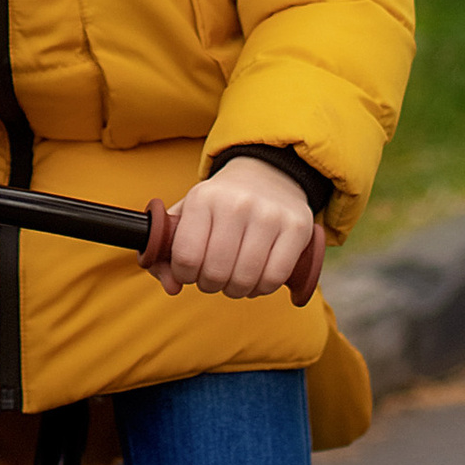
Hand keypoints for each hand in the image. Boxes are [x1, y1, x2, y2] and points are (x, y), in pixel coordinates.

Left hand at [148, 155, 320, 301]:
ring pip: (246, 278)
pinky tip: (257, 280)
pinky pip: (275, 277)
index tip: (189, 272)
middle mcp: (237, 203)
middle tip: (213, 278)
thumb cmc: (222, 204)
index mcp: (203, 198)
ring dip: (236, 290)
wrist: (269, 174)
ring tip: (235, 280)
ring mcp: (270, 214)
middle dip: (210, 285)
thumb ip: (167, 252)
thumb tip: (171, 286)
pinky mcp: (297, 227)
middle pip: (216, 272)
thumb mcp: (189, 215)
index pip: (186, 256)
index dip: (184, 274)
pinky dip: (263, 288)